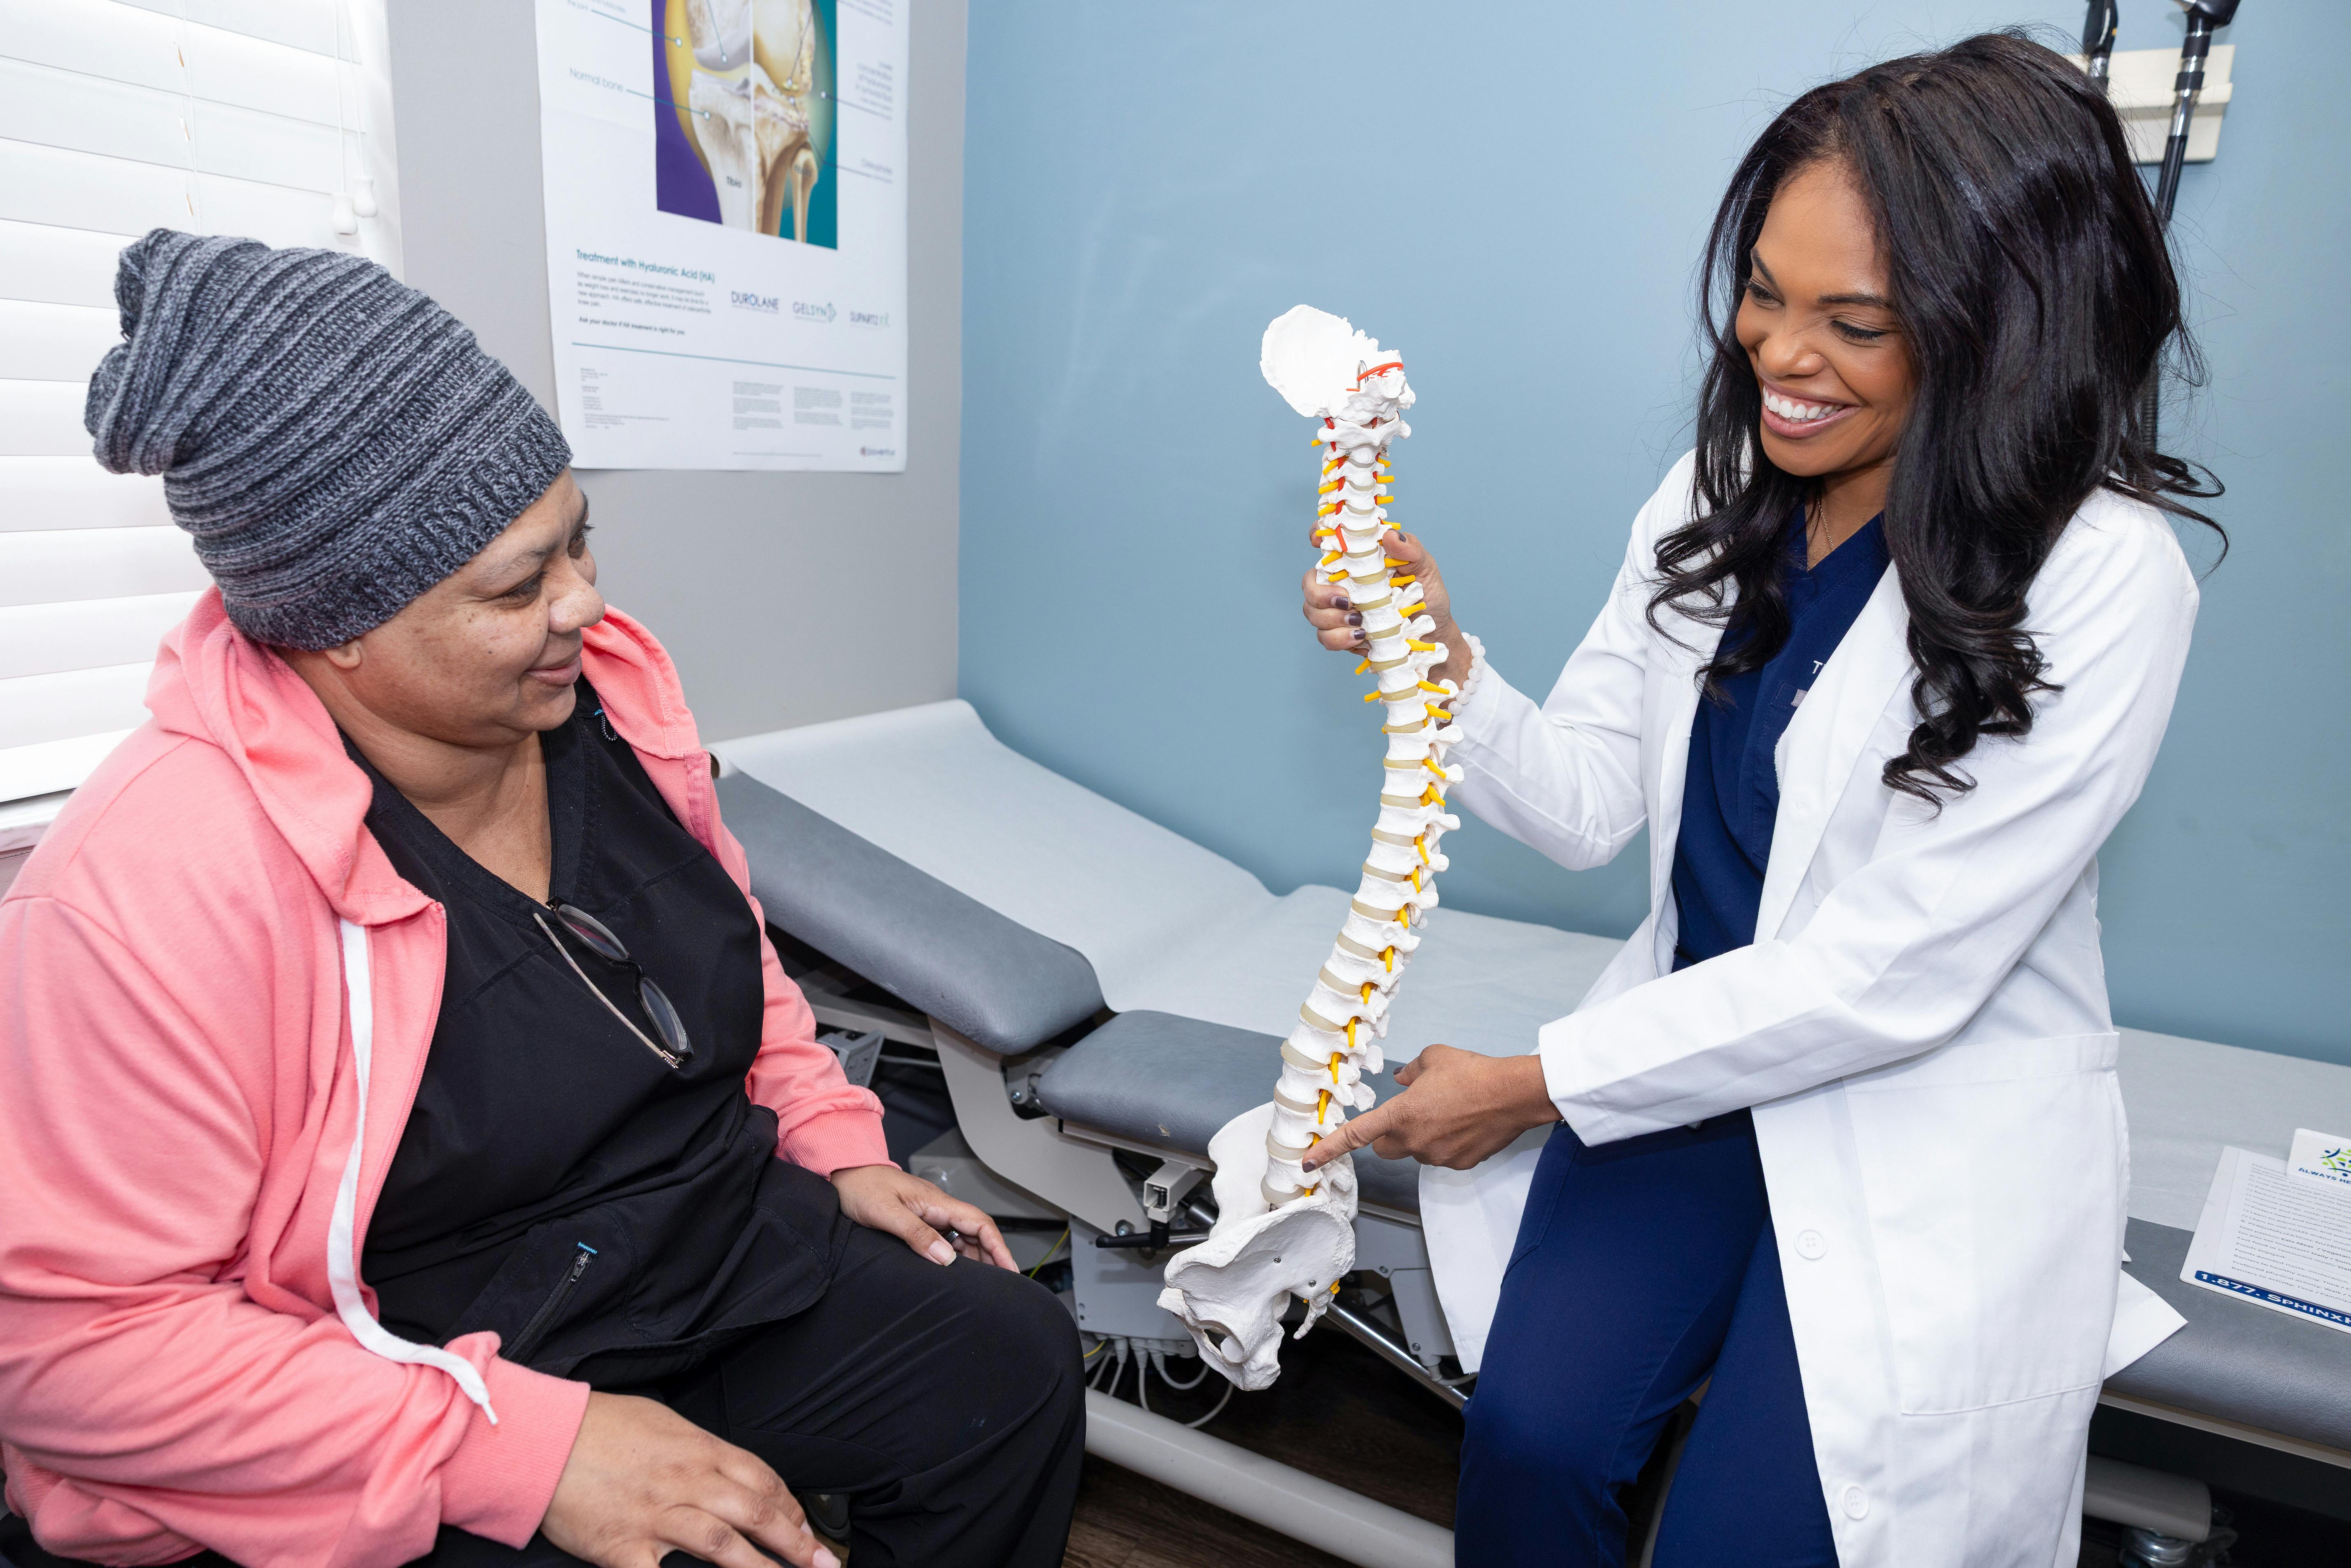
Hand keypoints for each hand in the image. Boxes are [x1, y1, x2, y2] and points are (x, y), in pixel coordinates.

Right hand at [541, 1392, 834, 1567]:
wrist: (544, 1438)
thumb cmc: (600, 1427)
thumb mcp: (661, 1422)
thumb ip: (697, 1448)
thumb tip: (726, 1468)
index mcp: (699, 1450)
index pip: (762, 1480)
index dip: (790, 1508)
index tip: (806, 1529)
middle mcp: (687, 1483)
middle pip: (756, 1513)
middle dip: (794, 1542)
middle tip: (819, 1562)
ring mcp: (657, 1517)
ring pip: (724, 1548)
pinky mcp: (623, 1548)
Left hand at [831, 1164, 1015, 1268]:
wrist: (842, 1173)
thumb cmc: (860, 1187)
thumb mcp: (886, 1213)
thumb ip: (916, 1234)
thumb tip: (946, 1258)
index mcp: (936, 1202)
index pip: (979, 1223)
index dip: (998, 1247)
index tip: (1009, 1269)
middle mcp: (938, 1207)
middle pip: (977, 1232)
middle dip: (993, 1256)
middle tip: (1002, 1284)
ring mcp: (929, 1214)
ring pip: (963, 1237)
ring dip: (975, 1258)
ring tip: (982, 1284)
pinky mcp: (919, 1221)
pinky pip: (946, 1239)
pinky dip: (956, 1256)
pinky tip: (955, 1271)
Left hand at [1298, 1045, 1558, 1173]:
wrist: (1514, 1094)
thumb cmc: (1474, 1073)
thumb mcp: (1434, 1058)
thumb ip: (1412, 1070)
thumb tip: (1403, 1079)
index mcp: (1401, 1115)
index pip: (1356, 1135)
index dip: (1330, 1148)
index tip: (1310, 1161)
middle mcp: (1415, 1141)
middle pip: (1384, 1149)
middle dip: (1386, 1137)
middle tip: (1406, 1117)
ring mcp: (1437, 1156)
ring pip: (1415, 1152)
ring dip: (1421, 1137)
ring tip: (1448, 1113)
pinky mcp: (1458, 1164)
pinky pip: (1441, 1156)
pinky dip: (1445, 1143)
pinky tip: (1464, 1125)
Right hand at [1299, 528, 1471, 687]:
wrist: (1434, 635)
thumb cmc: (1428, 597)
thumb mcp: (1425, 568)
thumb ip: (1409, 549)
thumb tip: (1389, 535)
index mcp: (1360, 559)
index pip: (1330, 541)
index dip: (1317, 536)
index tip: (1317, 542)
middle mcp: (1344, 582)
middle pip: (1310, 582)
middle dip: (1319, 594)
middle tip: (1346, 601)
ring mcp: (1340, 609)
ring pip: (1311, 611)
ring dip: (1331, 619)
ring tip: (1360, 623)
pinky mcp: (1342, 633)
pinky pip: (1324, 636)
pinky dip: (1338, 638)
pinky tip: (1360, 638)